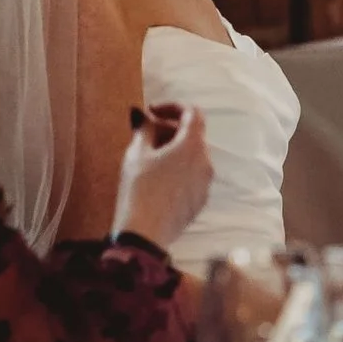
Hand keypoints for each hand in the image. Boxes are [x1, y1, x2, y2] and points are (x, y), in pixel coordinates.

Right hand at [112, 100, 211, 255]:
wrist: (144, 235)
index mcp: (192, 146)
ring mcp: (205, 184)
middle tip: (146, 133)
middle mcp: (205, 162)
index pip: (192, 113)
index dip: (172, 106)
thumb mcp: (136, 154)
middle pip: (193, 134)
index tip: (152, 111)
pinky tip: (158, 178)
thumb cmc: (139, 190)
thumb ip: (145, 129)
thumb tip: (144, 116)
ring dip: (175, 149)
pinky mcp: (199, 201)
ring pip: (193, 156)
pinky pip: (193, 176)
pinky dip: (179, 168)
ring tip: (149, 156)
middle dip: (170, 129)